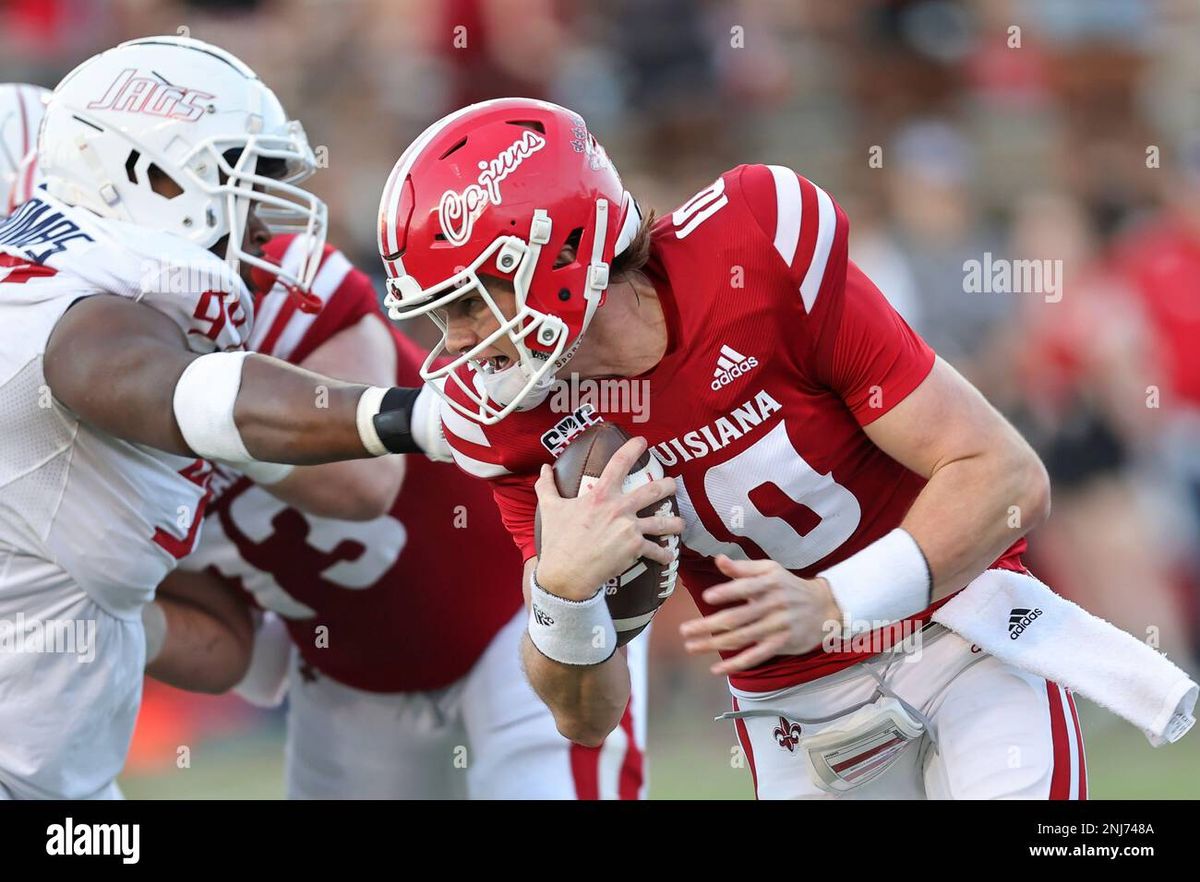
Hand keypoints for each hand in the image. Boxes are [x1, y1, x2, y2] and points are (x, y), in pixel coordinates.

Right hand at [535, 436, 682, 600]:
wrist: (566, 574)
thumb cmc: (558, 541)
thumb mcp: (550, 509)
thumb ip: (547, 487)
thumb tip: (543, 469)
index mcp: (600, 495)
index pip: (619, 464)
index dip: (633, 448)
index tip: (643, 441)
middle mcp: (619, 508)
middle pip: (653, 490)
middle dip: (668, 485)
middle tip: (672, 484)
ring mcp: (629, 528)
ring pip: (663, 521)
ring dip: (675, 522)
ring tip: (680, 523)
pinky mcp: (635, 549)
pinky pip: (656, 550)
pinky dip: (664, 554)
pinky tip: (668, 556)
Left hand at [678, 555, 842, 675]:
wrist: (824, 607)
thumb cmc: (788, 586)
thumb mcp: (770, 570)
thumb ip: (743, 568)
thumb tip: (718, 560)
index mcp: (769, 583)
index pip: (746, 588)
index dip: (727, 592)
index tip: (707, 597)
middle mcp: (774, 605)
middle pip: (738, 618)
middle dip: (709, 625)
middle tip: (685, 630)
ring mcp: (777, 626)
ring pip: (742, 638)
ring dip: (714, 644)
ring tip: (691, 646)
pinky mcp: (781, 644)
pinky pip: (756, 656)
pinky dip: (736, 664)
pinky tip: (716, 669)